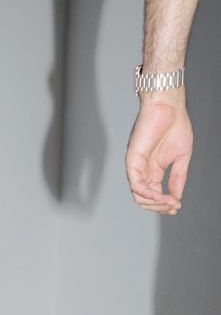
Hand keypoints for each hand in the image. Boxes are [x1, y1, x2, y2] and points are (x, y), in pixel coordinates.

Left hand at [125, 91, 192, 214]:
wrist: (169, 106)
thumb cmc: (175, 126)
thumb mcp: (181, 157)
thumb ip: (178, 178)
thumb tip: (176, 198)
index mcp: (153, 170)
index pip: (153, 195)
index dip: (164, 205)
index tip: (177, 207)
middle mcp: (143, 171)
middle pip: (145, 200)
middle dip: (160, 207)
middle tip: (174, 207)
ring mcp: (136, 166)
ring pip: (139, 196)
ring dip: (155, 203)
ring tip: (170, 202)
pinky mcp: (132, 160)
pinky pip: (136, 184)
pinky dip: (148, 193)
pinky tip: (160, 195)